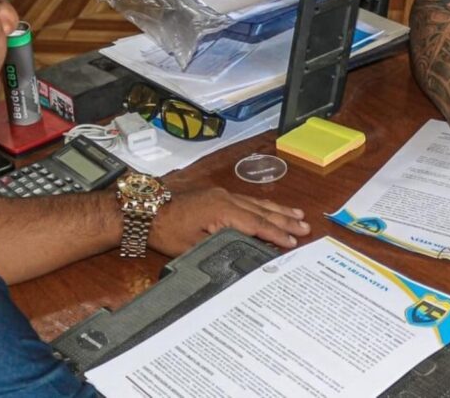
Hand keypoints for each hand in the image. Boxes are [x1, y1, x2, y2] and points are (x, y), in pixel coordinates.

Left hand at [148, 187, 310, 256]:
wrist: (143, 208)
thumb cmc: (165, 229)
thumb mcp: (193, 246)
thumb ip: (221, 247)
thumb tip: (244, 255)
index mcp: (223, 209)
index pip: (257, 224)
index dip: (277, 234)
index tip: (294, 241)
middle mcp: (226, 197)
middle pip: (262, 211)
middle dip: (285, 220)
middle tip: (305, 226)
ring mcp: (221, 194)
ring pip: (256, 203)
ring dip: (277, 210)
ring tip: (296, 214)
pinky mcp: (215, 194)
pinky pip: (246, 200)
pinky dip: (262, 205)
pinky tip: (269, 208)